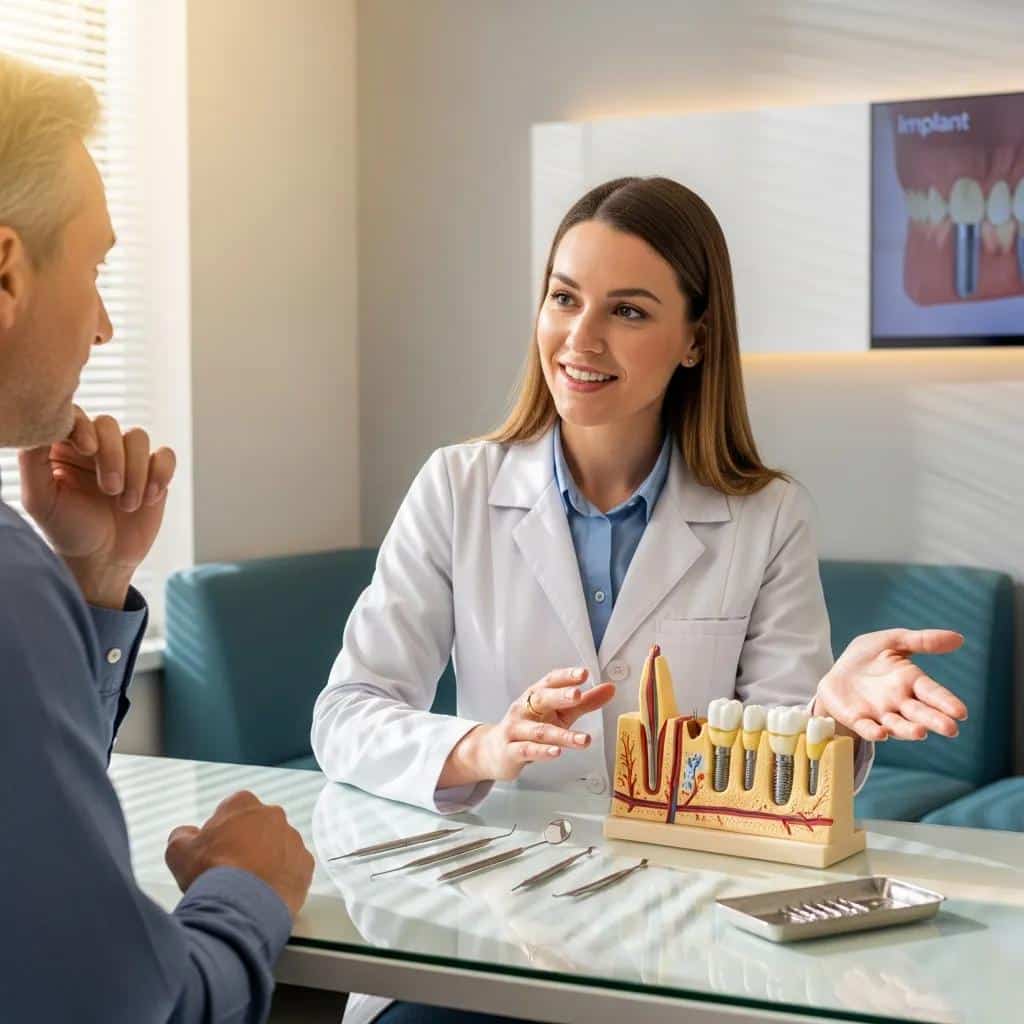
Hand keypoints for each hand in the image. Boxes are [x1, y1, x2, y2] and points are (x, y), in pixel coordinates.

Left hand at [18, 405, 175, 607]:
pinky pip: (165, 455)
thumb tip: (41, 429)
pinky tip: (150, 497)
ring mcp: (127, 458)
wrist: (103, 560)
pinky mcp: (153, 472)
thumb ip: (32, 460)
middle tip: (110, 490)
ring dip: (136, 472)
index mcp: (64, 447)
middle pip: (110, 425)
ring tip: (128, 505)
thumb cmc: (67, 530)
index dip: (85, 427)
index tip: (87, 450)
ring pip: (139, 438)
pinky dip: (161, 474)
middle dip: (113, 456)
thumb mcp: (39, 499)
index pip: (76, 416)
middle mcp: (96, 447)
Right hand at [165, 791, 314, 919]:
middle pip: (257, 827)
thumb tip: (186, 834)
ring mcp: (292, 838)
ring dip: (267, 860)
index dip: (221, 832)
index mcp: (243, 804)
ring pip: (278, 846)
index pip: (232, 810)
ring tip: (249, 885)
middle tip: (232, 868)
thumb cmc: (212, 874)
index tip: (215, 850)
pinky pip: (294, 867)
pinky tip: (265, 892)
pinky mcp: (305, 863)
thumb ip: (182, 836)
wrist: (242, 905)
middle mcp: (272, 815)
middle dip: (247, 843)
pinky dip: (282, 878)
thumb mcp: (179, 851)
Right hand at [439, 667, 616, 786]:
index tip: (584, 673)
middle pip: (542, 699)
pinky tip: (556, 752)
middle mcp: (524, 709)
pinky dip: (542, 752)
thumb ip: (584, 702)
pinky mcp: (510, 751)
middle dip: (560, 696)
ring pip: (539, 730)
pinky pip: (527, 750)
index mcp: (536, 695)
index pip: (550, 681)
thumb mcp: (559, 713)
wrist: (493, 751)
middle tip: (578, 694)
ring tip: (583, 739)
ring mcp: (515, 730)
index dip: (566, 676)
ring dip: (562, 735)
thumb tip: (610, 688)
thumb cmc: (530, 727)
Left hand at [815, 629, 967, 741]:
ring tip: (921, 733)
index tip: (961, 712)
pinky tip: (881, 733)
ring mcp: (879, 713)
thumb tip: (960, 638)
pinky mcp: (857, 719)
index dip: (946, 702)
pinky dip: (874, 732)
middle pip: (920, 713)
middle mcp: (899, 702)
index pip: (932, 693)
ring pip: (898, 725)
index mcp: (911, 681)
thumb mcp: (893, 641)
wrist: (836, 671)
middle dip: (935, 721)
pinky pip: (867, 728)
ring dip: (908, 730)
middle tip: (951, 729)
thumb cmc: (869, 656)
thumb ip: (922, 641)